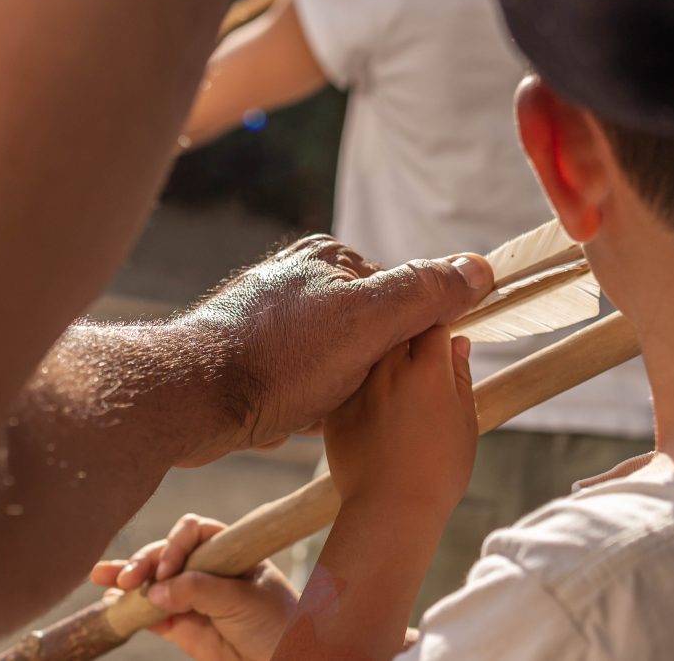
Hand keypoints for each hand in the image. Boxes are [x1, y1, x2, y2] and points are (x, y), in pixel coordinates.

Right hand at [91, 514, 296, 660]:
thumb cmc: (278, 623)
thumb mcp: (242, 601)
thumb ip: (200, 591)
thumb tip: (157, 589)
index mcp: (231, 550)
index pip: (194, 532)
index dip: (175, 545)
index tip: (168, 570)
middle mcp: (209, 568)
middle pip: (167, 554)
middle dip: (145, 561)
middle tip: (126, 578)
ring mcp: (193, 596)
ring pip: (154, 582)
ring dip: (128, 579)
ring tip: (101, 578)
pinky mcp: (182, 626)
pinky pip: (151, 613)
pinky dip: (131, 608)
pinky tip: (111, 603)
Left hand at [181, 235, 492, 458]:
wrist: (192, 400)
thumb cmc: (279, 358)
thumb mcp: (369, 321)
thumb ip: (425, 293)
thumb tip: (480, 269)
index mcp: (330, 259)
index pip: (403, 294)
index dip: (411, 335)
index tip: (402, 368)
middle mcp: (301, 280)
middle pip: (373, 330)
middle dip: (374, 367)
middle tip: (359, 393)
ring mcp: (275, 318)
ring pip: (340, 359)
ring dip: (343, 388)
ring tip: (324, 406)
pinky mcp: (255, 355)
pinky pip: (306, 379)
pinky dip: (313, 399)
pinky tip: (301, 415)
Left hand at [324, 326, 477, 519]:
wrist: (391, 511)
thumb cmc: (439, 472)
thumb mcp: (465, 423)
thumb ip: (460, 377)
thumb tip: (458, 342)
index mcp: (428, 371)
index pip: (433, 323)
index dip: (438, 327)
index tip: (439, 340)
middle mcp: (389, 370)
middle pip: (397, 330)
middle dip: (407, 336)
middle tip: (417, 363)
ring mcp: (358, 388)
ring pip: (370, 352)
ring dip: (381, 357)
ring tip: (395, 386)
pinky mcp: (335, 408)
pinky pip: (348, 382)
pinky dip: (359, 386)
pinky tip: (374, 410)